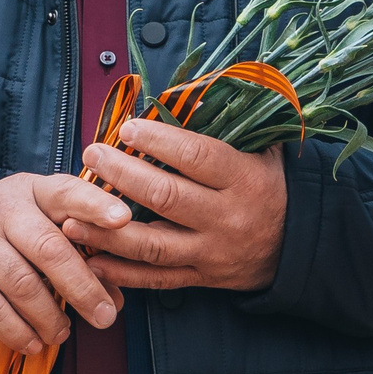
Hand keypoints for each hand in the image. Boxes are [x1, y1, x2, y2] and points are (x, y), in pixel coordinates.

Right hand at [0, 173, 129, 357]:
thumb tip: (115, 300)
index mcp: (32, 190)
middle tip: (105, 317)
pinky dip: (17, 331)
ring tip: (63, 334)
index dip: (95, 205)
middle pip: (48, 247)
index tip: (124, 219)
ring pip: (22, 284)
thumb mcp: (36, 222)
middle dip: (82, 287)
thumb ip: (77, 252)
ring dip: (49, 317)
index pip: (66, 192)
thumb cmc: (2, 229)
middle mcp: (2, 210)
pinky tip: (33, 343)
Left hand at [61, 119, 285, 294]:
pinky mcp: (201, 278)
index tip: (127, 127)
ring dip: (107, 231)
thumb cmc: (271, 187)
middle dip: (122, 175)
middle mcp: (226, 218)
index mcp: (243, 180)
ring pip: (152, 245)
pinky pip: (156, 279)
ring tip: (72, 217)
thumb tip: (187, 93)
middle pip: (165, 197)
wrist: (300, 247)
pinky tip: (91, 260)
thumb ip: (229, 125)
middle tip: (93, 154)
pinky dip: (121, 273)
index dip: (159, 140)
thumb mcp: (263, 151)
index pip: (196, 157)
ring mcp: (211, 252)